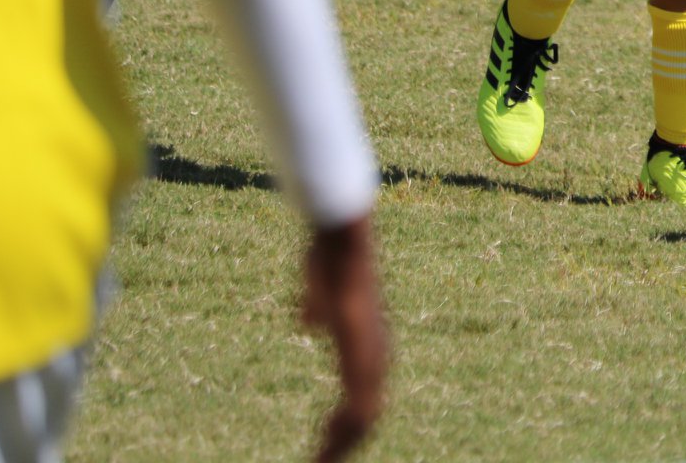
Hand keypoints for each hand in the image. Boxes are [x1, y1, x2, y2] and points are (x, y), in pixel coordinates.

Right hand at [304, 216, 386, 462]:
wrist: (341, 243)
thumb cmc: (328, 260)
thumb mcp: (318, 290)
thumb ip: (316, 307)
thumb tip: (309, 325)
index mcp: (366, 346)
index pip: (361, 398)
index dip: (342, 426)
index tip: (321, 446)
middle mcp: (376, 356)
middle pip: (366, 417)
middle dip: (342, 446)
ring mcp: (372, 356)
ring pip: (364, 419)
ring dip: (341, 447)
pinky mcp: (362, 355)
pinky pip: (358, 410)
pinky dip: (341, 436)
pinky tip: (323, 450)